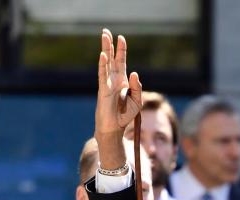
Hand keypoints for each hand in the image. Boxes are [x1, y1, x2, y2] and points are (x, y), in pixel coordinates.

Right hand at [94, 29, 142, 167]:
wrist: (115, 128)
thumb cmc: (125, 116)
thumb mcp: (137, 101)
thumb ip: (137, 87)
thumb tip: (135, 73)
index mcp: (123, 81)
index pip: (122, 62)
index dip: (122, 50)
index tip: (121, 37)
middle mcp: (114, 80)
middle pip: (112, 58)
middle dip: (110, 45)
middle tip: (106, 31)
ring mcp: (108, 84)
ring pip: (106, 63)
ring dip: (106, 49)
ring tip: (104, 36)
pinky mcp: (103, 90)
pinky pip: (103, 75)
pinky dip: (103, 65)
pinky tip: (103, 55)